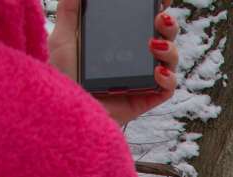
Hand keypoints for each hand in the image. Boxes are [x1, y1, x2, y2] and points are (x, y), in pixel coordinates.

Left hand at [47, 0, 180, 125]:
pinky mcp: (146, 99)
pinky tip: (157, 72)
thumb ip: (70, 11)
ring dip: (170, 49)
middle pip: (165, 37)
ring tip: (154, 45)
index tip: (162, 0)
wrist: (63, 110)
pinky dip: (168, 78)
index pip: (145, 21)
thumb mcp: (62, 38)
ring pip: (171, 60)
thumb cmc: (62, 76)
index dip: (158, 9)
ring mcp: (144, 79)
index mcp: (122, 40)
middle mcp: (137, 58)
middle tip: (161, 19)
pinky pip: (168, 88)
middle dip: (169, 25)